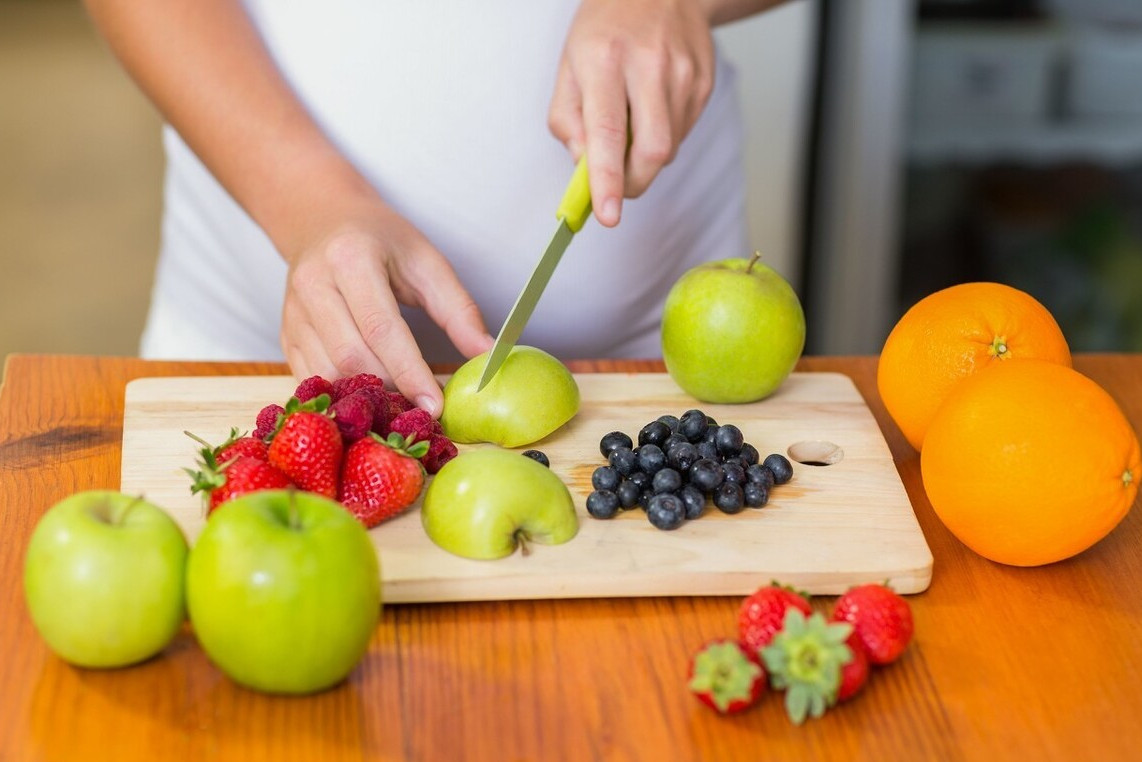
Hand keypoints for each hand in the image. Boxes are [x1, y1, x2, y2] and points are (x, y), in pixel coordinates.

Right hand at [280, 198, 492, 416]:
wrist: (321, 222)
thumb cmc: (380, 240)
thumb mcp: (426, 262)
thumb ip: (458, 309)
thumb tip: (487, 355)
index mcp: (351, 259)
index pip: (381, 328)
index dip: (410, 372)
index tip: (435, 406)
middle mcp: (313, 285)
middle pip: (352, 357)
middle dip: (392, 388)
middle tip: (423, 407)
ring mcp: (293, 314)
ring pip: (329, 373)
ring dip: (368, 395)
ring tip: (401, 400)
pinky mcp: (286, 336)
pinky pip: (313, 378)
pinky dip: (344, 394)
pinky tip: (372, 394)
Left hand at [548, 0, 715, 226]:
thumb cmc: (606, 28)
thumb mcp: (570, 65)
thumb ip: (568, 120)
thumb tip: (584, 168)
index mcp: (605, 59)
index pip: (607, 133)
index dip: (607, 180)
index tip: (607, 214)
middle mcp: (649, 65)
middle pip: (652, 151)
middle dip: (633, 183)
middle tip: (617, 187)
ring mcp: (683, 74)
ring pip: (669, 148)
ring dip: (646, 157)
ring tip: (632, 124)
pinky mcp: (704, 82)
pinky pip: (683, 132)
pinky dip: (663, 136)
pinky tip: (652, 108)